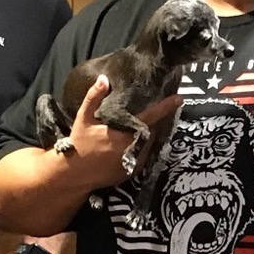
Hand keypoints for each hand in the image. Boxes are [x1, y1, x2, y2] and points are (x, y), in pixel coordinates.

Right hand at [60, 76, 183, 190]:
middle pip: (153, 131)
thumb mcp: (84, 118)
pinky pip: (145, 156)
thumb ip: (94, 97)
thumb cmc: (79, 144)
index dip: (165, 107)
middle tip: (160, 110)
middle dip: (157, 121)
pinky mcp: (133, 172)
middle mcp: (133, 149)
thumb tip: (104, 78)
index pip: (150, 118)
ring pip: (150, 144)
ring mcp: (134, 163)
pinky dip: (145, 147)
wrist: (74, 175)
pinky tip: (138, 141)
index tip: (179, 98)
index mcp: (124, 134)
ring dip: (151, 134)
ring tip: (150, 124)